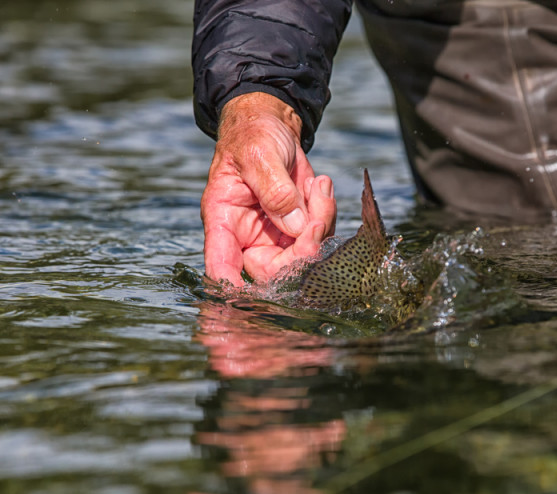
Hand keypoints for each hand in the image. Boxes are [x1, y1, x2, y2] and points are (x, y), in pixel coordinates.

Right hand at [201, 93, 335, 284]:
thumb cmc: (253, 136)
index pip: (221, 266)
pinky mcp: (298, 227)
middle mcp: (247, 236)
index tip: (247, 297)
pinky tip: (320, 184)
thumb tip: (295, 227)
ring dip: (320, 222)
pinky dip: (326, 213)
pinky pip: (319, 236)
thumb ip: (274, 190)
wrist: (272, 123)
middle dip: (302, 251)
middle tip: (317, 217)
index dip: (231, 287)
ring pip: (303, 255)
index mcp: (223, 221)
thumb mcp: (259, 156)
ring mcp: (275, 235)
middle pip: (274, 271)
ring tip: (318, 184)